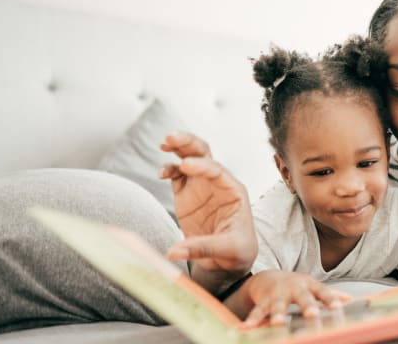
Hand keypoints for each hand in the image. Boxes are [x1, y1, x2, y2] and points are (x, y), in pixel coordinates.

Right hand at [160, 132, 256, 281]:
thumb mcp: (229, 250)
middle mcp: (217, 183)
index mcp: (233, 191)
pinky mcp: (186, 193)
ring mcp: (200, 185)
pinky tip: (161, 173)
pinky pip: (176, 175)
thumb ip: (202, 248)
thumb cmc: (237, 251)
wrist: (229, 259)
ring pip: (189, 157)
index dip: (202, 166)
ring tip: (164, 142)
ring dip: (178, 148)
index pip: (217, 171)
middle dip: (189, 143)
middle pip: (204, 154)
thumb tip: (172, 252)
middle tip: (171, 138)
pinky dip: (168, 169)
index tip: (186, 165)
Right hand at [239, 270, 350, 326]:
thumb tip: (350, 299)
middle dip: (307, 305)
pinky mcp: (263, 300)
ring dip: (277, 313)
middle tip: (312, 315)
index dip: (330, 298)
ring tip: (277, 323)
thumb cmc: (297, 286)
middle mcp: (294, 288)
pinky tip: (249, 326)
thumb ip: (330, 294)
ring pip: (277, 304)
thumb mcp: (313, 287)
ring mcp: (278, 293)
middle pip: (301, 297)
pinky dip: (253, 318)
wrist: (269, 277)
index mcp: (309, 285)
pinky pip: (258, 310)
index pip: (322, 291)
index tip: (337, 307)